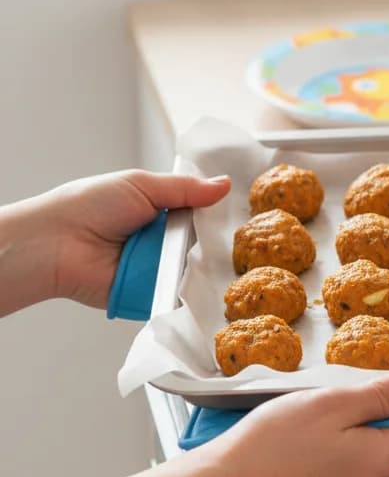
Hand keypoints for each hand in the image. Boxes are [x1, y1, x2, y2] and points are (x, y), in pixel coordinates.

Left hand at [42, 169, 230, 308]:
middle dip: (218, 238)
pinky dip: (191, 285)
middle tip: (241, 236)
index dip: (219, 211)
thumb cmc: (88, 206)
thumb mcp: (140, 185)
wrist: (56, 245)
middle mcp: (163, 240)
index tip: (244, 211)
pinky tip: (205, 279)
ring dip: (205, 262)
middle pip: (204, 240)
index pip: (201, 212)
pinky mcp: (154, 292)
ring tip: (224, 258)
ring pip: (197, 266)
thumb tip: (224, 184)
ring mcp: (160, 267)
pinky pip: (181, 291)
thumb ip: (185, 188)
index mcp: (160, 210)